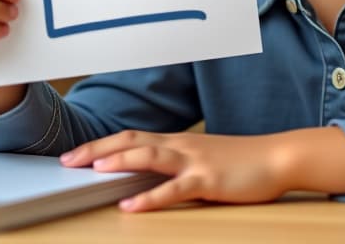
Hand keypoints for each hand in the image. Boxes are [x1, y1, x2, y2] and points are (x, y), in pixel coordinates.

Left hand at [59, 130, 292, 211]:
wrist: (277, 157)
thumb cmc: (242, 161)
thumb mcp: (203, 158)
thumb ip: (176, 163)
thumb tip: (146, 174)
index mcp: (178, 142)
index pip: (131, 138)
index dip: (102, 144)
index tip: (75, 153)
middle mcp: (181, 147)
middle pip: (132, 142)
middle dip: (97, 149)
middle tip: (67, 160)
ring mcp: (194, 162)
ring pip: (149, 158)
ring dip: (119, 162)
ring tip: (93, 170)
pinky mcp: (208, 181)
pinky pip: (173, 190)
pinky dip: (149, 198)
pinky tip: (131, 206)